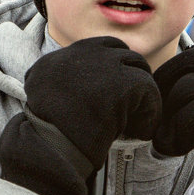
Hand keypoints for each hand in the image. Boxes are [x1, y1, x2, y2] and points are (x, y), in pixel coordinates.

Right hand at [0, 37, 160, 194]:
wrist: (53, 146)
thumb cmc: (47, 130)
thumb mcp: (42, 92)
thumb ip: (61, 78)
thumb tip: (81, 81)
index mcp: (63, 55)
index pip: (100, 48)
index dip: (112, 68)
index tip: (114, 91)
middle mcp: (85, 53)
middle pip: (123, 53)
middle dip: (132, 75)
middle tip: (132, 102)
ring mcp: (107, 64)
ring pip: (140, 71)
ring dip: (142, 94)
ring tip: (137, 119)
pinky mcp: (126, 83)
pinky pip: (150, 91)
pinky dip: (150, 113)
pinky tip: (141, 131)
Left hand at [152, 45, 193, 194]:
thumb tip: (164, 80)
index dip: (170, 70)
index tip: (158, 93)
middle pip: (186, 63)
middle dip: (163, 87)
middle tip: (155, 115)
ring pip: (185, 88)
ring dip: (168, 116)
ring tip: (165, 139)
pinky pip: (193, 113)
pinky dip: (179, 132)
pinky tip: (180, 147)